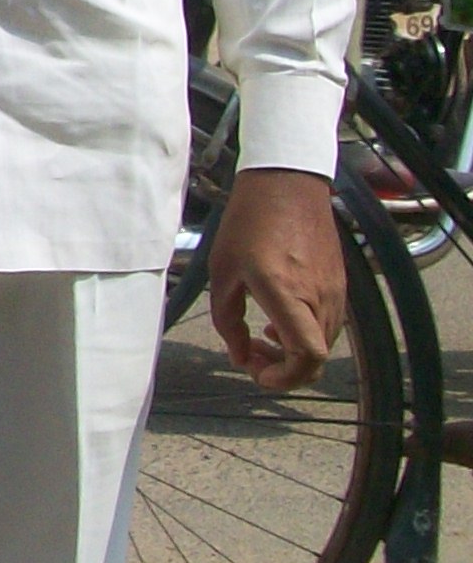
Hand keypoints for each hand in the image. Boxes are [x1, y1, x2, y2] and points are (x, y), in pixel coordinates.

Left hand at [208, 165, 345, 389]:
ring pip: (322, 344)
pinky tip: (279, 320)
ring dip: (293, 352)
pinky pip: (327, 324)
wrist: (286, 184)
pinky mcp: (339, 285)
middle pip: (315, 358)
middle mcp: (318, 297)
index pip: (307, 355)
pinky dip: (305, 334)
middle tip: (253, 359)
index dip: (285, 377)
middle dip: (283, 369)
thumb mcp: (223, 270)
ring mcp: (334, 292)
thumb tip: (239, 356)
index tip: (259, 373)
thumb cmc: (248, 222)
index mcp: (287, 292)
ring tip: (261, 338)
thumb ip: (228, 319)